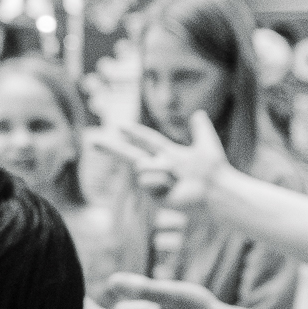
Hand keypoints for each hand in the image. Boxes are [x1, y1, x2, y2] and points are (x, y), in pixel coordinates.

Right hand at [97, 114, 229, 212]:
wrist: (214, 190)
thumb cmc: (214, 170)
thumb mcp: (207, 143)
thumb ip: (201, 129)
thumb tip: (198, 113)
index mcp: (169, 154)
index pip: (148, 140)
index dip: (135, 133)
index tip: (120, 127)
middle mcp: (158, 167)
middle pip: (131, 154)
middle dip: (112, 148)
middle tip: (93, 142)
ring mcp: (154, 182)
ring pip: (142, 165)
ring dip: (160, 168)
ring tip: (177, 177)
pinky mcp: (153, 195)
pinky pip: (146, 177)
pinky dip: (160, 179)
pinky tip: (173, 187)